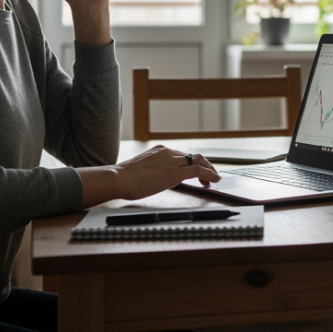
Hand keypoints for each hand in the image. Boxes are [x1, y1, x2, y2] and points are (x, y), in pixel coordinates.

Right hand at [77, 147, 221, 207]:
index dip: (192, 163)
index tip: (196, 171)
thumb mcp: (139, 170)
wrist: (118, 178)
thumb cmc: (123, 178)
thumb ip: (149, 171)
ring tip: (214, 179)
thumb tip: (151, 179)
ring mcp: (172, 161)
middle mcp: (168, 152)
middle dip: (204, 165)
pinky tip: (215, 180)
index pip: (182, 155)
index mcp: (159, 150)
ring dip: (209, 170)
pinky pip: (198, 171)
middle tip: (209, 175)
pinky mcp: (175, 172)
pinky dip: (210, 175)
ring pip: (199, 161)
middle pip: (193, 156)